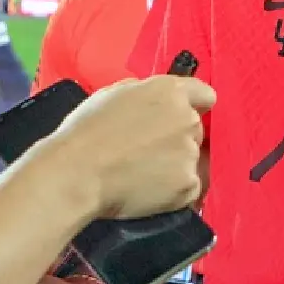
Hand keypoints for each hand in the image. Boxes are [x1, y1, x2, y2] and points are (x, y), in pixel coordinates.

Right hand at [34, 74, 213, 219]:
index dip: (193, 107)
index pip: (205, 95)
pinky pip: (189, 188)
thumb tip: (155, 103)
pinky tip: (147, 190)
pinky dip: (173, 192)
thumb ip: (146, 94)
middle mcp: (187, 119)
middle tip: (146, 152)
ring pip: (192, 160)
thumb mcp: (114, 94)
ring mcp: (190, 153)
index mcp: (171, 91)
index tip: (179, 119)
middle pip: (196, 130)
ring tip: (141, 174)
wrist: (77, 172)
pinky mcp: (188, 185)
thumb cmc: (86, 132)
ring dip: (174, 166)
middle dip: (177, 139)